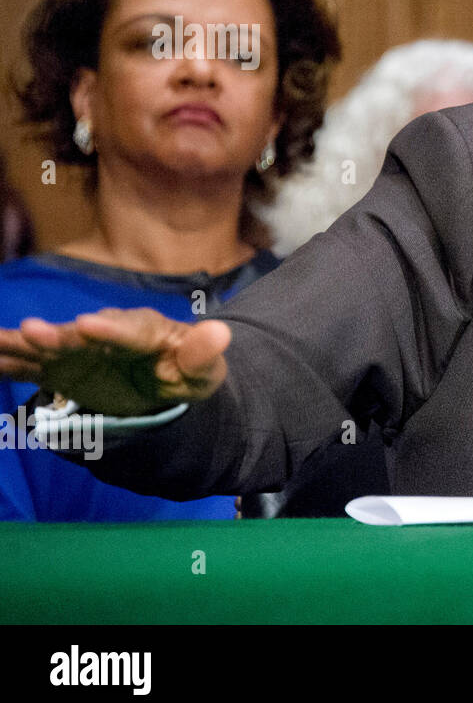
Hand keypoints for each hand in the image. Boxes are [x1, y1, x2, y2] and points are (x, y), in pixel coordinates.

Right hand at [0, 308, 229, 417]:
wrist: (162, 378)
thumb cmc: (186, 370)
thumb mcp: (204, 369)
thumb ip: (205, 354)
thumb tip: (221, 333)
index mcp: (145, 332)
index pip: (130, 330)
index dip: (110, 329)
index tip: (87, 324)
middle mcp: (106, 334)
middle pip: (81, 335)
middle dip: (58, 334)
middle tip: (33, 330)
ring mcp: (77, 349)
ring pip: (47, 346)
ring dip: (22, 343)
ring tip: (0, 339)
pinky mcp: (57, 366)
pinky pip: (26, 364)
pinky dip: (4, 358)